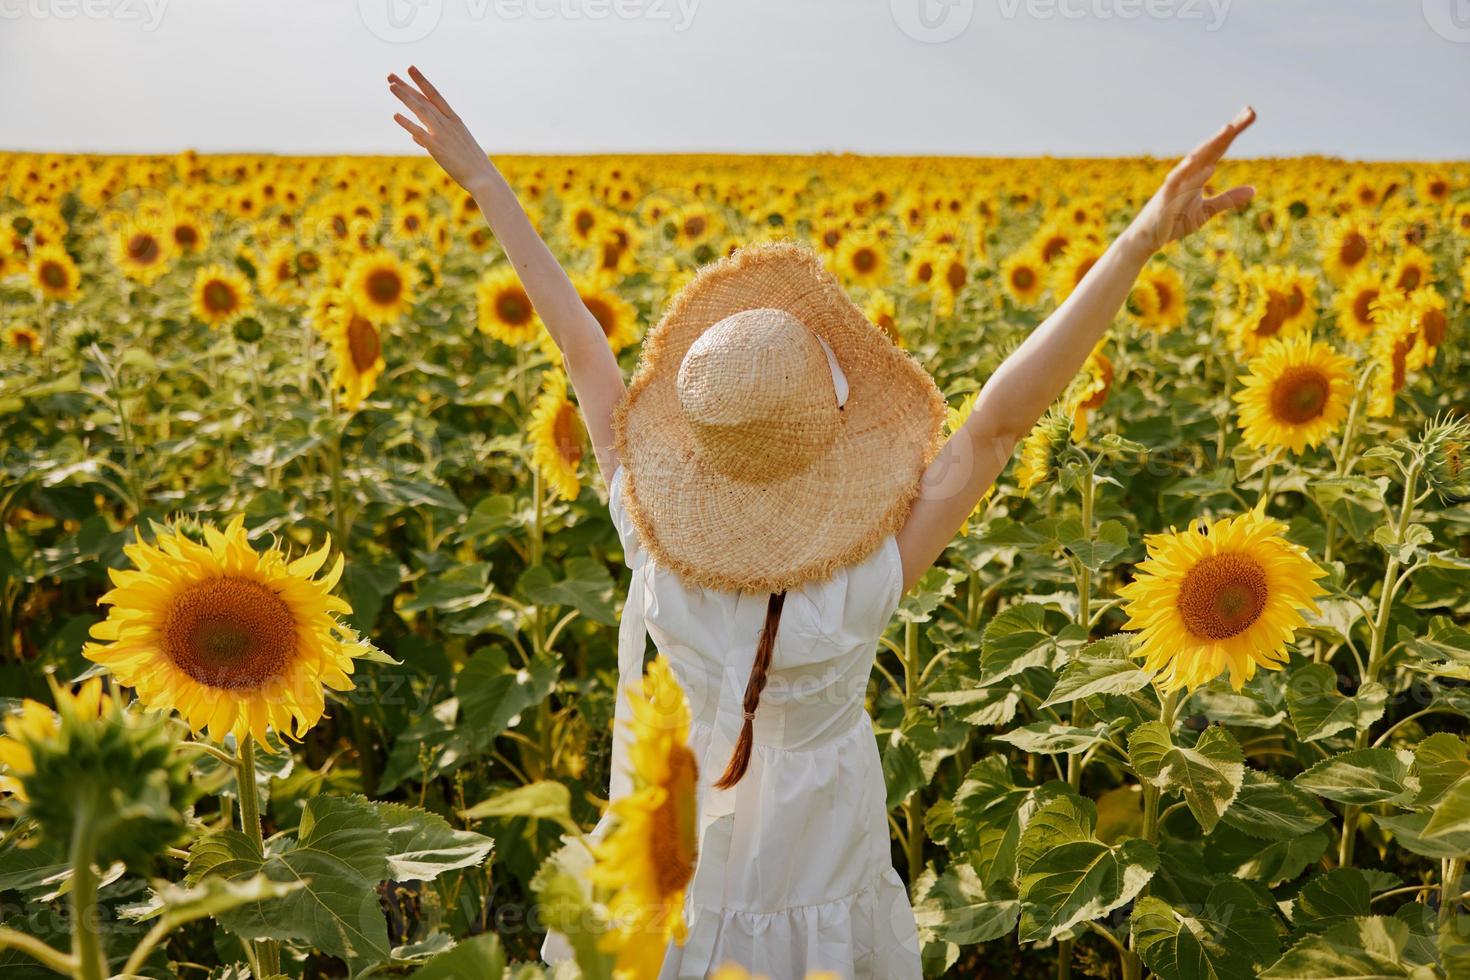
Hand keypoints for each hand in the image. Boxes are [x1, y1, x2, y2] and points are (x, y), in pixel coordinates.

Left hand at [388, 66, 493, 192]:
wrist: (482, 177)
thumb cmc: (470, 163)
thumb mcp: (453, 146)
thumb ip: (431, 138)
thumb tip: (414, 136)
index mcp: (454, 120)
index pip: (435, 95)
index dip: (421, 81)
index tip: (410, 68)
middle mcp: (448, 123)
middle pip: (424, 100)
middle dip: (407, 87)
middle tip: (390, 75)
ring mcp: (442, 134)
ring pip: (421, 110)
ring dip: (406, 97)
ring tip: (391, 86)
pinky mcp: (437, 147)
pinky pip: (420, 132)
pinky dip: (408, 123)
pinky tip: (396, 115)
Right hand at [1126, 106, 1256, 254]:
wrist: (1147, 238)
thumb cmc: (1174, 222)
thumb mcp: (1206, 211)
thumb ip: (1228, 198)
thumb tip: (1254, 190)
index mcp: (1198, 174)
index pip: (1219, 148)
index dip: (1234, 131)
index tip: (1251, 113)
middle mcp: (1188, 173)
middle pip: (1212, 147)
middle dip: (1230, 130)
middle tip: (1250, 111)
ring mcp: (1177, 183)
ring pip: (1196, 159)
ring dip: (1211, 144)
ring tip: (1228, 129)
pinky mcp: (1166, 197)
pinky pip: (1179, 182)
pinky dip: (1190, 173)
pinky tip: (1207, 166)